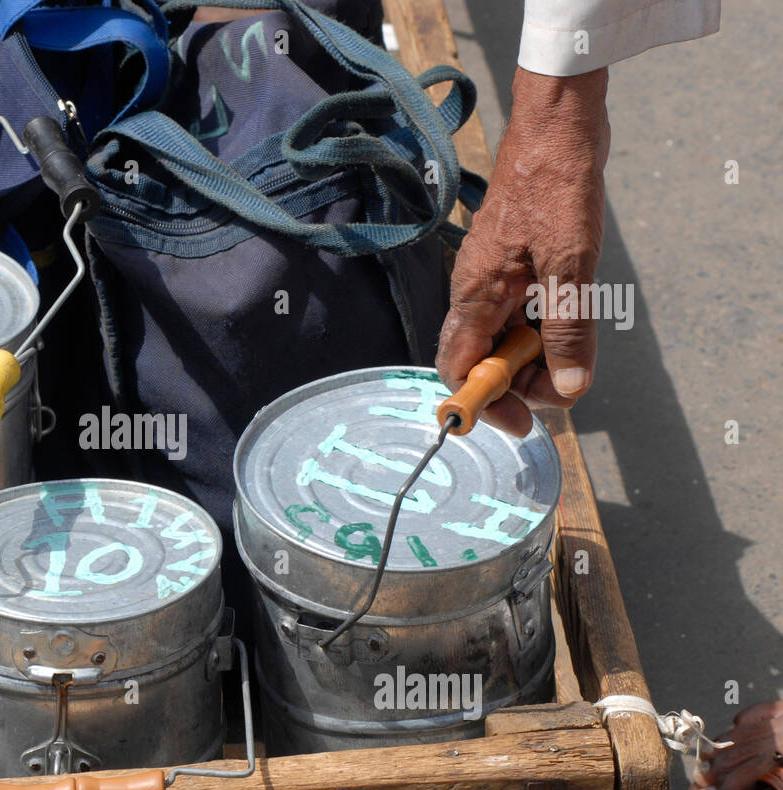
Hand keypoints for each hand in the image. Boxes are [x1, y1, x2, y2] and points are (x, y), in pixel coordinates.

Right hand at [436, 66, 610, 435]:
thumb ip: (567, 331)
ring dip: (536, 355)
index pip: (459, 370)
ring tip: (574, 347)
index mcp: (475, 296)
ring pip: (504, 338)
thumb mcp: (570, 265)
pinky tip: (571, 316)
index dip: (484, 403)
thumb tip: (568, 390)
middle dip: (519, 383)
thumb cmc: (556, 185)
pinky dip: (543, 327)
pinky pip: (520, 312)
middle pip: (483, 360)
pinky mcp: (514, 263)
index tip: (523, 421)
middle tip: (565, 380)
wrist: (559, 123)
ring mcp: (494, 278)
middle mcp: (476, 292)